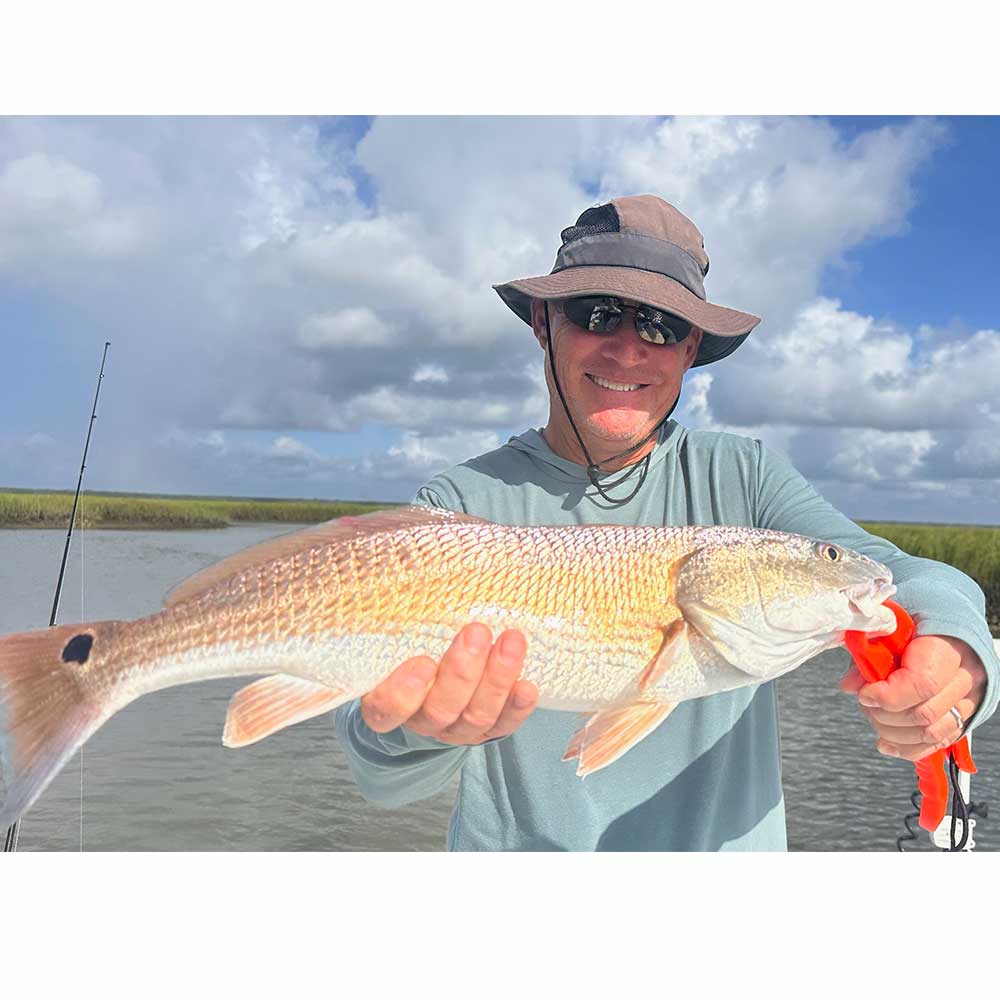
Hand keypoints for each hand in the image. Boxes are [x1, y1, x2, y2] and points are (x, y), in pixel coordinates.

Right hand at [360, 623, 537, 744]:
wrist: (432, 688)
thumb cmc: (410, 651)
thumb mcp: (397, 638)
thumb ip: (395, 619)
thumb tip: (401, 570)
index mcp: (388, 703)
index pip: (388, 708)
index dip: (403, 692)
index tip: (423, 662)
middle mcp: (422, 720)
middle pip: (440, 708)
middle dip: (462, 671)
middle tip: (476, 632)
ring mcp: (456, 728)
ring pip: (476, 715)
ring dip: (497, 678)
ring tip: (511, 642)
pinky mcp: (489, 730)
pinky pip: (504, 724)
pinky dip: (517, 706)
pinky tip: (528, 687)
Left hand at [840, 634, 987, 761]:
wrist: (943, 632)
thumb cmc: (914, 628)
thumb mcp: (888, 631)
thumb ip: (869, 655)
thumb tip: (850, 686)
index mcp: (949, 648)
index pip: (922, 684)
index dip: (887, 696)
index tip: (864, 694)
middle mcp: (966, 677)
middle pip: (925, 714)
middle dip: (885, 716)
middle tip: (866, 704)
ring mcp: (968, 701)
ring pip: (932, 733)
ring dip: (893, 733)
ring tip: (874, 718)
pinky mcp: (962, 717)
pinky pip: (937, 743)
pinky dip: (908, 748)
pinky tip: (885, 743)